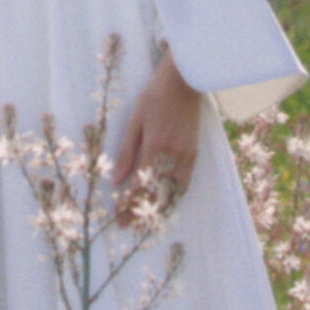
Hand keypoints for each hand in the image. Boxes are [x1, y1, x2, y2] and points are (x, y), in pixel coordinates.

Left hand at [112, 55, 201, 224]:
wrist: (184, 83)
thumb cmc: (155, 97)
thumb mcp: (135, 121)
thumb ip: (125, 152)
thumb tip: (115, 180)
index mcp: (155, 147)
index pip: (140, 186)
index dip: (129, 205)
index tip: (119, 218)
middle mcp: (173, 156)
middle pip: (157, 194)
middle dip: (142, 213)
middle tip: (128, 226)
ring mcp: (187, 156)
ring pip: (174, 193)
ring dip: (159, 209)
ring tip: (146, 221)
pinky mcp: (194, 153)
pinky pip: (185, 182)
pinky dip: (175, 196)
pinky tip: (167, 201)